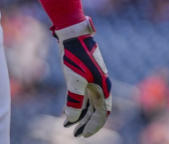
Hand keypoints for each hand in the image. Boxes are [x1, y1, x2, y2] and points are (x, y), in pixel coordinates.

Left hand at [54, 18, 111, 136]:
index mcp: (103, 87)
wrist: (72, 33)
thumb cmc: (76, 55)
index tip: (83, 135)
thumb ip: (74, 101)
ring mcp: (92, 80)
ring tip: (66, 125)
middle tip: (75, 134)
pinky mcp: (82, 75)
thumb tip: (71, 119)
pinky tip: (65, 110)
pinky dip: (74, 103)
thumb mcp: (74, 80)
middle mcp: (100, 85)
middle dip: (85, 123)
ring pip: (87, 103)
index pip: (102, 114)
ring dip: (78, 114)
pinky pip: (80, 95)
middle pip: (95, 110)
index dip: (94, 126)